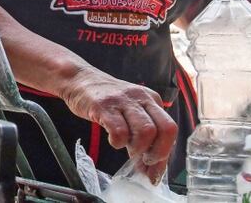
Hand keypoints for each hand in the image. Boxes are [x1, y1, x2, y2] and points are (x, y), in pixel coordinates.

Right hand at [60, 67, 176, 184]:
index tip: (154, 171)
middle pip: (165, 129)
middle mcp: (141, 98)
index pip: (170, 129)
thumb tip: (151, 168)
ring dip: (138, 149)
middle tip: (143, 161)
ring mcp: (122, 101)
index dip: (164, 154)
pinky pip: (119, 131)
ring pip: (145, 131)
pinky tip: (113, 140)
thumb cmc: (107, 101)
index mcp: (152, 99)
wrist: (80, 80)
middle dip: (157, 153)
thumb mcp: (131, 111)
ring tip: (127, 149)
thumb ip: (144, 135)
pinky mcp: (104, 106)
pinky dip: (118, 142)